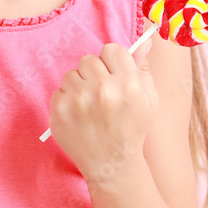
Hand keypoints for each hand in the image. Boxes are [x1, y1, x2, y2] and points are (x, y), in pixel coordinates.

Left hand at [48, 40, 158, 181]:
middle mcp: (102, 90)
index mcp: (127, 85)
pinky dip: (66, 101)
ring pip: (72, 74)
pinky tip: (79, 116)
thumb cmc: (132, 130)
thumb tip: (143, 42)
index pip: (112, 49)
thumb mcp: (148, 100)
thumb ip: (143, 69)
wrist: (112, 165)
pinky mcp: (59, 111)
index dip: (112, 61)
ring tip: (89, 107)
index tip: (113, 74)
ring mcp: (78, 101)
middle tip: (101, 94)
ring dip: (79, 86)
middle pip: (89, 59)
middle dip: (94, 73)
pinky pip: (59, 91)